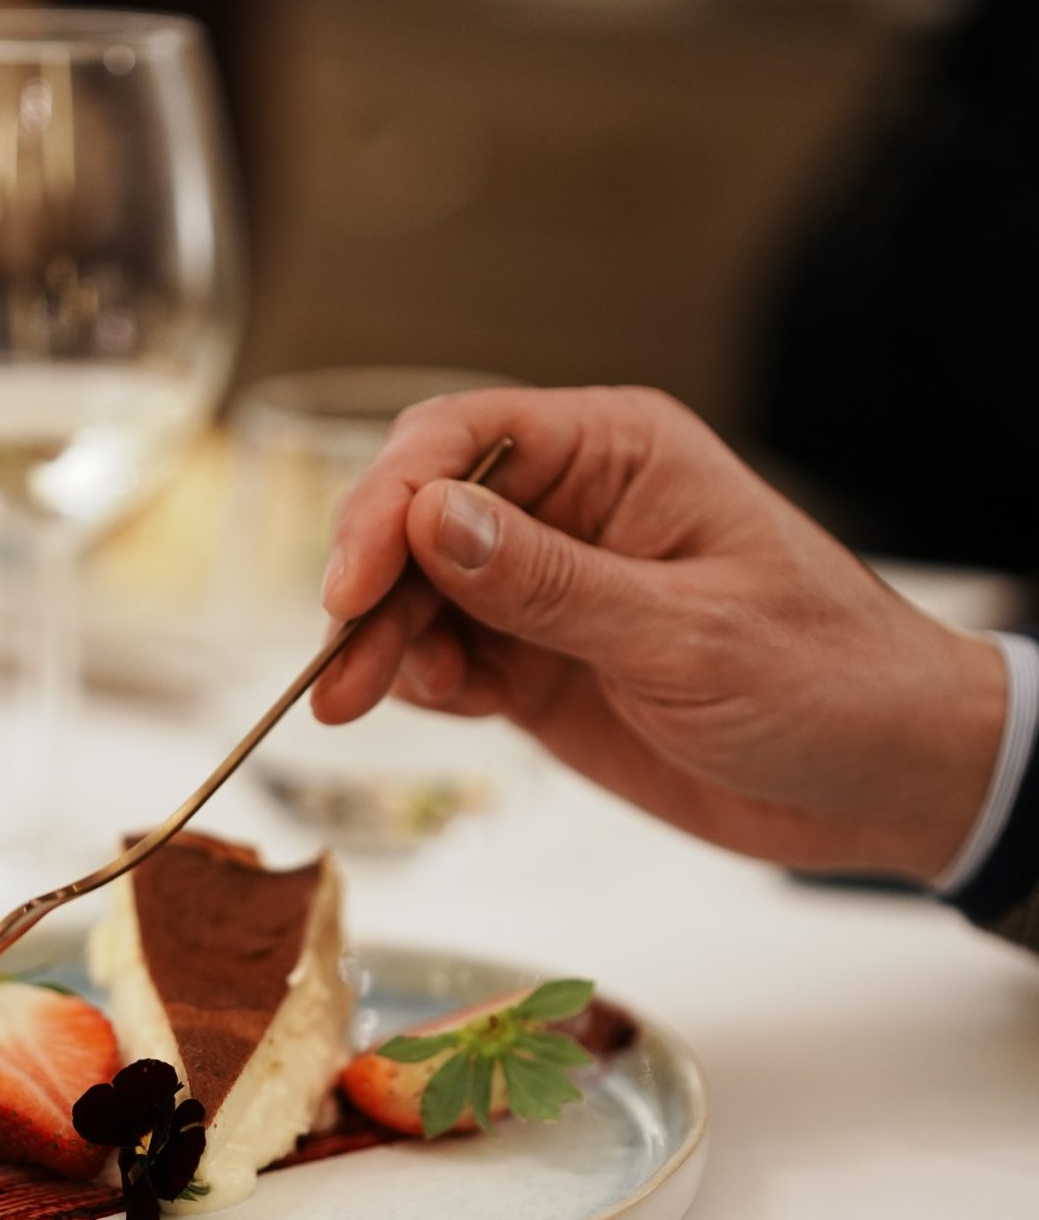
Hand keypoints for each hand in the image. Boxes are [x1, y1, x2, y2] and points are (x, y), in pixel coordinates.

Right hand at [311, 385, 1006, 881]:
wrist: (882, 779)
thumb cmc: (826, 679)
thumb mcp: (685, 634)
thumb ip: (551, 583)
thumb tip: (431, 520)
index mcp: (619, 456)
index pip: (465, 440)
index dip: (393, 500)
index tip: (354, 578)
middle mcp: (574, 510)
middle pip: (423, 516)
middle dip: (369, 582)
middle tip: (337, 660)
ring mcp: (553, 593)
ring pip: (423, 595)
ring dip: (380, 643)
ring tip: (348, 702)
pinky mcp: (544, 668)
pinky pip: (451, 659)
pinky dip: (418, 682)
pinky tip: (416, 705)